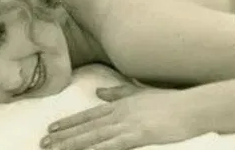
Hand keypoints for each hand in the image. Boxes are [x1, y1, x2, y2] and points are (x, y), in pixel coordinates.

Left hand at [41, 84, 195, 149]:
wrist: (192, 107)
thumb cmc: (171, 101)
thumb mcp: (142, 93)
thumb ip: (119, 92)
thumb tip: (99, 90)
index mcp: (121, 104)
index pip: (89, 115)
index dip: (69, 123)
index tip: (51, 129)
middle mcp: (120, 113)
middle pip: (86, 127)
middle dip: (63, 136)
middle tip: (43, 143)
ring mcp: (127, 125)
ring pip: (93, 137)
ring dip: (72, 144)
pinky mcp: (137, 136)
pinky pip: (110, 146)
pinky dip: (95, 149)